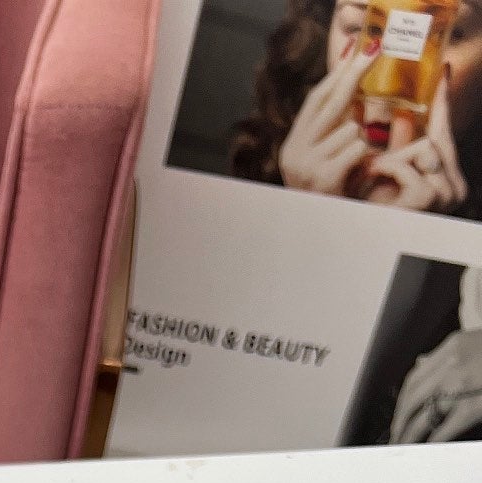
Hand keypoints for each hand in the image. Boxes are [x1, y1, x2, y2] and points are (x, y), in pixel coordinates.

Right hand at [278, 39, 369, 193]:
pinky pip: (357, 147)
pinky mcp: (323, 178)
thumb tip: (349, 96)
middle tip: (373, 52)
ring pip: (350, 128)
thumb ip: (328, 135)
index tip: (354, 54)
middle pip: (330, 102)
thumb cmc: (327, 205)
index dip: (335, 76)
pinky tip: (358, 175)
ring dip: (362, 142)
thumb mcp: (320, 166)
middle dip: (354, 75)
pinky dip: (365, 158)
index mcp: (291, 148)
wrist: (311, 246)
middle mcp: (294, 154)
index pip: (314, 101)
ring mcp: (306, 165)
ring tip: (357, 167)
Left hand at [364, 76, 468, 209]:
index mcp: (449, 180)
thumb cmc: (374, 209)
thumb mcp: (389, 172)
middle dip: (403, 149)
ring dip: (393, 162)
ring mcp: (446, 194)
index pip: (446, 132)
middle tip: (378, 164)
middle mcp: (456, 188)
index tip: (443, 70)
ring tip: (376, 183)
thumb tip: (403, 111)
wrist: (359, 237)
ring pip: (423, 148)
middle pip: (436, 139)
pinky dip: (387, 170)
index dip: (442, 101)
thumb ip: (401, 144)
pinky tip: (378, 185)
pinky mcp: (428, 196)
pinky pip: (406, 164)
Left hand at [390, 327, 481, 439]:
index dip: (403, 398)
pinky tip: (428, 448)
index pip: (416, 375)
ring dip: (409, 434)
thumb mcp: (476, 343)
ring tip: (405, 447)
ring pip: (423, 415)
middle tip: (396, 436)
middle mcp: (453, 362)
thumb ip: (452, 355)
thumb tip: (421, 363)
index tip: (400, 413)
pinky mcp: (475, 405)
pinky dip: (432, 441)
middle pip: (412, 397)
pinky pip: (444, 427)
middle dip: (400, 420)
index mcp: (454, 346)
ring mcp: (463, 383)